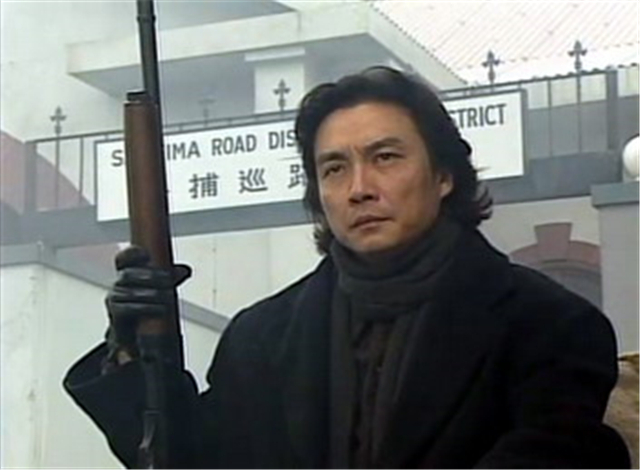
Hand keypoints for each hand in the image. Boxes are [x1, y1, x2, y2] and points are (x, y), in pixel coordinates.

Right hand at [104, 245, 190, 366]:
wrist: (136, 333)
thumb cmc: (147, 305)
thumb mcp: (161, 287)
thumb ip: (172, 277)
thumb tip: (185, 271)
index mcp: (127, 272)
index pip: (123, 258)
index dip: (131, 253)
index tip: (145, 254)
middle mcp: (118, 283)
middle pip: (128, 274)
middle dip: (151, 276)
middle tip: (168, 279)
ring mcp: (114, 298)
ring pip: (130, 291)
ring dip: (152, 293)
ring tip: (168, 296)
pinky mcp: (115, 314)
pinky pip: (129, 308)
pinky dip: (147, 308)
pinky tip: (160, 309)